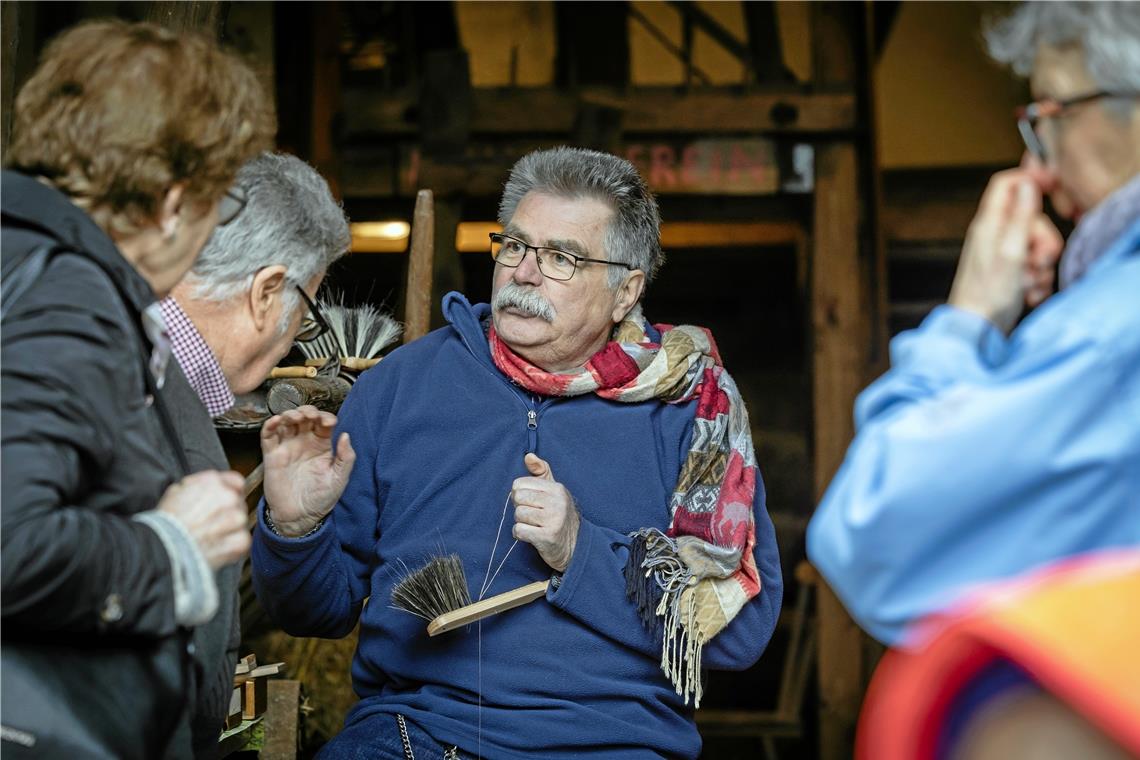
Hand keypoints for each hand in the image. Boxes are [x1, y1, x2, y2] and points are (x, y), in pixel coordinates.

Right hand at [159, 470, 248, 568]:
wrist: (163, 548)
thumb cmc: (165, 523)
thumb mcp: (176, 491)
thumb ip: (198, 485)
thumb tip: (207, 487)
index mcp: (212, 481)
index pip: (236, 482)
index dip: (230, 493)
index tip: (223, 503)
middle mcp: (228, 496)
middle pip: (239, 503)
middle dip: (229, 513)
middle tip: (211, 524)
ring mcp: (237, 518)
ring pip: (241, 522)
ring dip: (231, 530)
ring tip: (210, 538)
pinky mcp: (240, 540)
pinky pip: (242, 541)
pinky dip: (232, 547)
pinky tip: (216, 549)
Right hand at [261, 405, 355, 536]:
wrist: (300, 517)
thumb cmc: (321, 498)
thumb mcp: (339, 479)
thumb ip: (346, 458)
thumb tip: (346, 435)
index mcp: (322, 445)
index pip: (323, 423)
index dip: (325, 417)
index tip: (329, 422)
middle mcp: (304, 442)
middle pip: (304, 417)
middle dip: (307, 411)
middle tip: (310, 416)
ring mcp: (287, 447)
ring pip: (286, 422)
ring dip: (290, 414)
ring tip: (295, 418)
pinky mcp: (272, 455)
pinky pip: (268, 436)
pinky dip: (270, 425)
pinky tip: (276, 421)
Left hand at [511, 453, 579, 572]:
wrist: (575, 546)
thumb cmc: (559, 515)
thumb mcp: (554, 490)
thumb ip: (541, 471)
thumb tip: (528, 456)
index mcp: (557, 488)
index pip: (520, 484)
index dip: (520, 494)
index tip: (530, 502)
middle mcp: (557, 502)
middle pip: (517, 498)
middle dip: (520, 508)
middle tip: (531, 514)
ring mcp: (553, 520)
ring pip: (518, 515)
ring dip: (521, 522)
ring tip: (534, 525)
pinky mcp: (547, 537)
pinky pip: (519, 530)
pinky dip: (520, 534)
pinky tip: (531, 535)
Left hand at [948, 169, 1062, 332]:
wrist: (976, 331)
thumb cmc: (988, 295)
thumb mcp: (1011, 252)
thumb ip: (1020, 217)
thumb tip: (1026, 183)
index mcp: (988, 224)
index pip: (1006, 184)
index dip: (1029, 179)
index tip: (1052, 185)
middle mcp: (992, 236)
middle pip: (1030, 218)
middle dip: (1043, 240)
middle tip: (1039, 261)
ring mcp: (1000, 254)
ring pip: (1036, 244)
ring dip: (1041, 266)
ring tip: (1029, 283)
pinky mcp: (1008, 273)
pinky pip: (1033, 266)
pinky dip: (1036, 280)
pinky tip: (1029, 294)